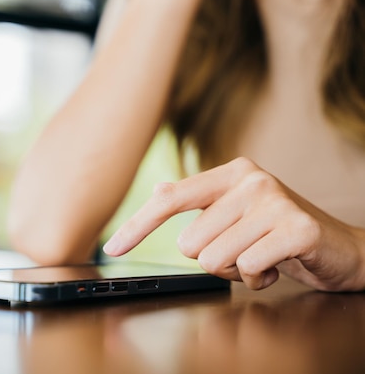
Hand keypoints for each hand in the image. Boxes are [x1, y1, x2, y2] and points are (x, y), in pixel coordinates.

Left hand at [103, 157, 364, 290]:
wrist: (338, 246)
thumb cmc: (276, 232)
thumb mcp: (234, 215)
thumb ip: (197, 208)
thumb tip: (154, 197)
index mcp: (229, 173)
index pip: (169, 199)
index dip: (137, 226)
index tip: (112, 249)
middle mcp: (250, 180)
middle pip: (189, 242)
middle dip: (212, 259)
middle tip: (242, 251)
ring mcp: (275, 201)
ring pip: (214, 259)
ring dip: (235, 271)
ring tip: (260, 257)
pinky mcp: (296, 227)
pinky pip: (249, 268)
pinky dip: (259, 278)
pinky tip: (277, 266)